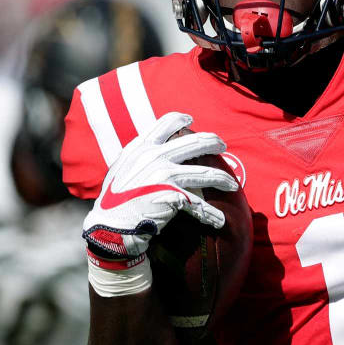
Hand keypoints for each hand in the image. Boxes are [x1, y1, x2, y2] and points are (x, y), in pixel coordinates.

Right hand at [82, 112, 237, 264]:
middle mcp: (154, 156)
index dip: (181, 119)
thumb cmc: (114, 200)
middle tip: (223, 145)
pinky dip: (211, 214)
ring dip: (222, 180)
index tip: (191, 121)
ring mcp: (165, 174)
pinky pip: (198, 204)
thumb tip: (149, 150)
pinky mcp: (173, 195)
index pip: (165, 123)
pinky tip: (219, 220)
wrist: (111, 225)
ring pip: (204, 173)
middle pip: (194, 142)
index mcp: (141, 147)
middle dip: (213, 142)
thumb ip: (137, 157)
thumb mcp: (121, 169)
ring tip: (232, 185)